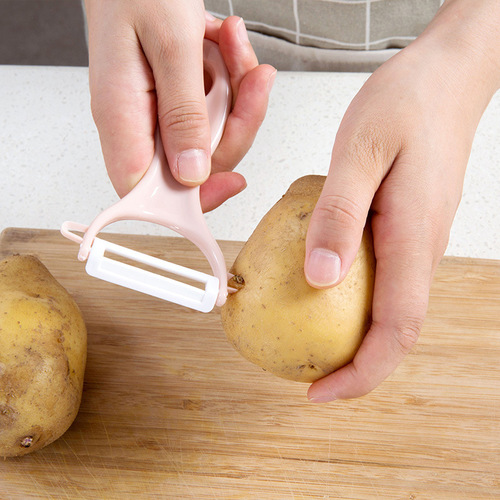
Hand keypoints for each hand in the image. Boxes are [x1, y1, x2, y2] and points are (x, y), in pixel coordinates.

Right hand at [84, 0, 275, 210]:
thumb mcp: (171, 46)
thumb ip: (183, 114)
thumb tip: (193, 174)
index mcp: (122, 119)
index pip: (148, 191)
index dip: (192, 199)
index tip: (232, 182)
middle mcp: (135, 123)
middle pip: (195, 161)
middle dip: (235, 122)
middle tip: (252, 80)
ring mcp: (154, 110)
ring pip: (210, 131)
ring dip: (234, 89)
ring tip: (232, 42)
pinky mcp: (170, 96)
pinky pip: (210, 104)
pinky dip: (226, 74)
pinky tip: (222, 40)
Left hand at [305, 0, 499, 400]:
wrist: (445, 77)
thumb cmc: (408, 103)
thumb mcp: (360, 152)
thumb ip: (338, 215)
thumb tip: (318, 277)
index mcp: (412, 238)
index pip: (395, 329)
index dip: (361, 372)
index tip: (320, 392)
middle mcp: (420, 248)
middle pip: (396, 330)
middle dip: (357, 366)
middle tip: (310, 378)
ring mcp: (416, 239)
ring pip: (391, 308)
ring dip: (355, 338)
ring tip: (312, 346)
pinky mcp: (406, 226)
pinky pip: (384, 279)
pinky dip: (355, 301)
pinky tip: (325, 290)